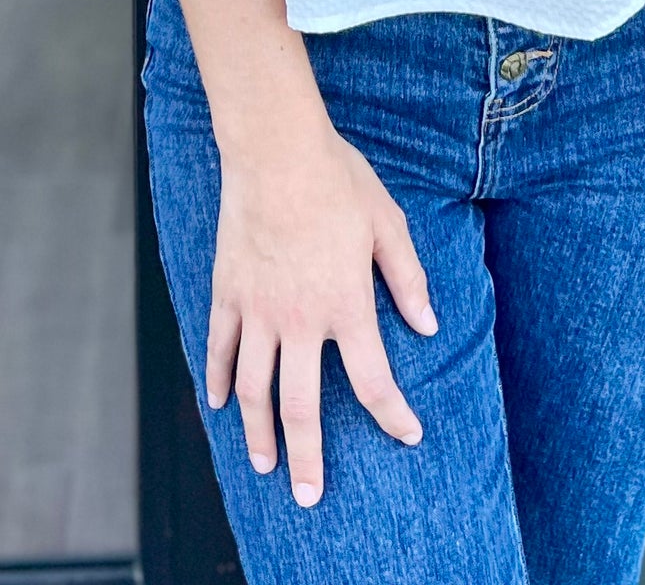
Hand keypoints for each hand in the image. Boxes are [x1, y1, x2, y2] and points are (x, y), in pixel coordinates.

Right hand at [207, 113, 437, 506]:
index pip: (374, 381)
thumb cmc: (338, 181)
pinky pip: (218, 348)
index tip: (407, 435)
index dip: (393, 415)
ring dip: (259, 432)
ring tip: (265, 464)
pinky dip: (216, 381)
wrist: (276, 149)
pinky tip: (219, 405)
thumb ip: (407, 279)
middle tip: (308, 495)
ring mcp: (258, 310)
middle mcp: (300, 320)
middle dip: (308, 457)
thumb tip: (428, 326)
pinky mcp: (228, 293)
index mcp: (346, 305)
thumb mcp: (387, 225)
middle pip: (302, 407)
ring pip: (253, 389)